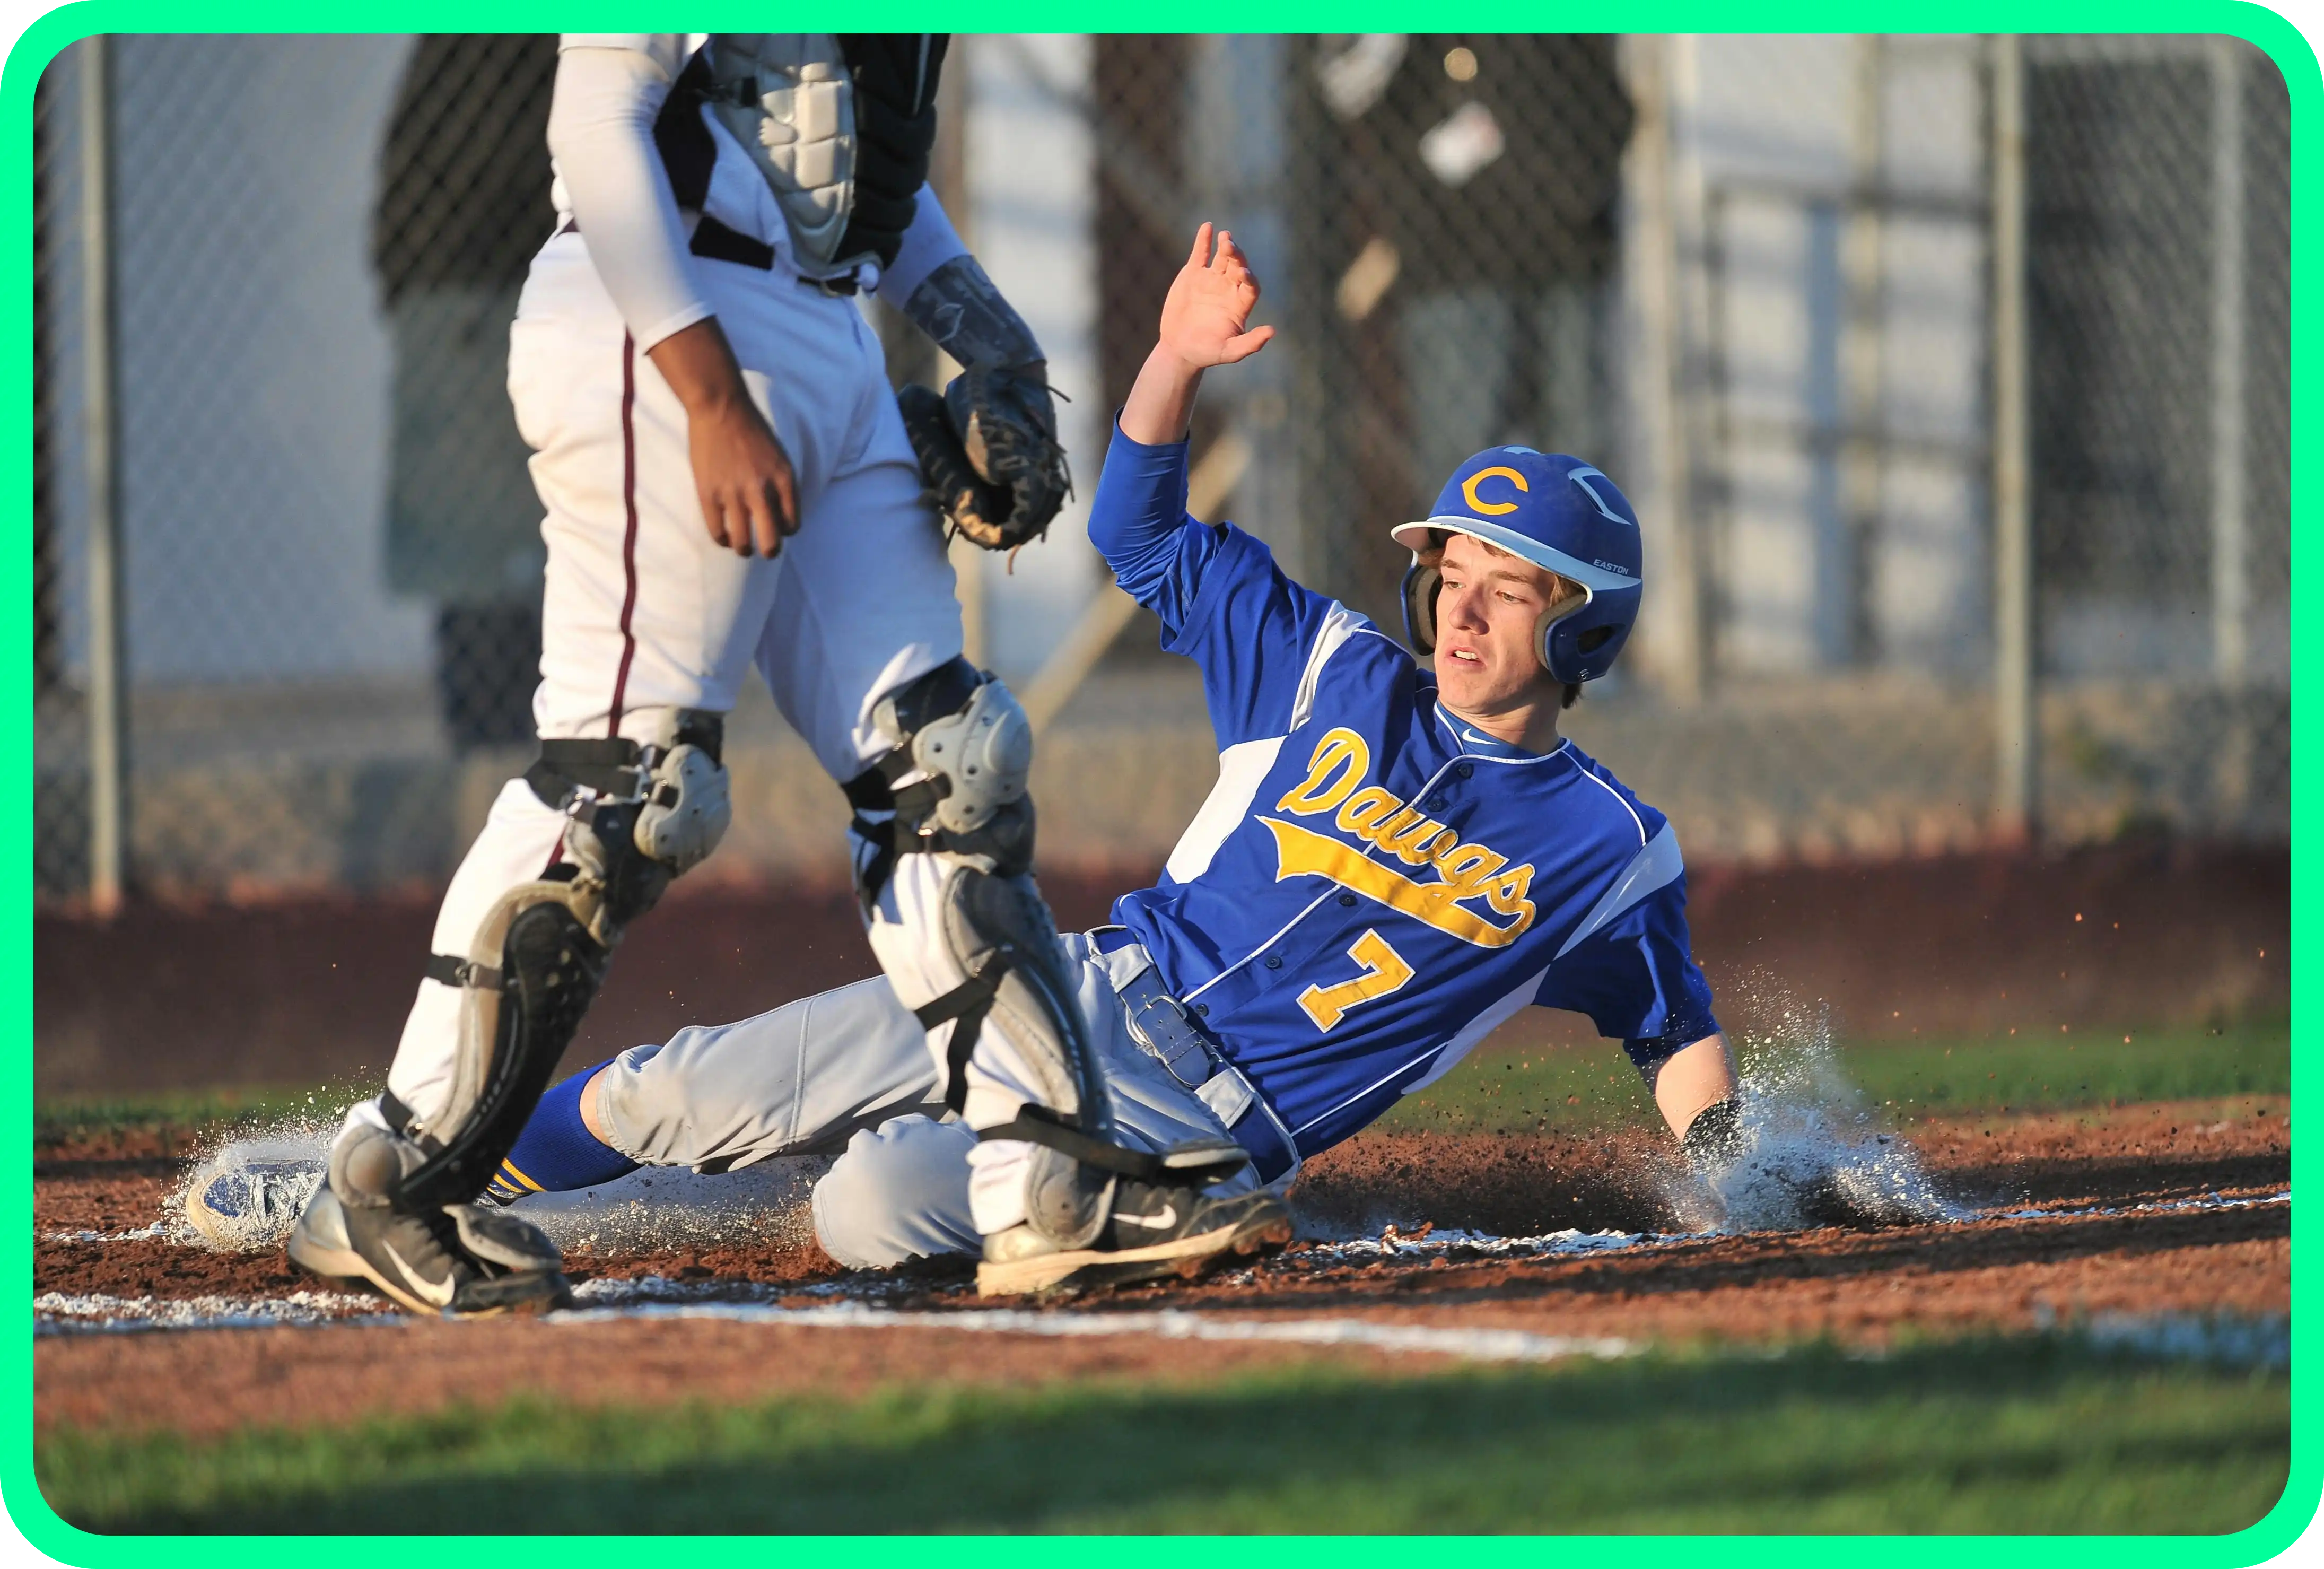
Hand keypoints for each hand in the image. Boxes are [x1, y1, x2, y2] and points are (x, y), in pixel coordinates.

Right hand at [647, 319, 800, 556]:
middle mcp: (762, 491)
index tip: (780, 528)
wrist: (721, 408)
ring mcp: (734, 494)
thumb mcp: (779, 456)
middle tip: (767, 551)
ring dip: (744, 550)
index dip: (787, 531)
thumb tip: (779, 514)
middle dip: (771, 551)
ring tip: (742, 548)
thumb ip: (781, 484)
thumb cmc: (752, 429)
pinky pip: (717, 531)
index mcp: (784, 480)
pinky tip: (724, 537)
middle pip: (772, 541)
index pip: (793, 524)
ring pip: (743, 541)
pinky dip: (723, 539)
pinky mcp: (709, 494)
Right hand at [1119, 223, 1276, 444]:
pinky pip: (1201, 254)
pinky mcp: (1193, 274)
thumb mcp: (1229, 352)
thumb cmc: (1206, 353)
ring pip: (1222, 258)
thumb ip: (1250, 343)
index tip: (1243, 273)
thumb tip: (1272, 332)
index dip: (1249, 278)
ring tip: (1225, 237)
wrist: (1179, 348)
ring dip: (1225, 246)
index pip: (1251, 285)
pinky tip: (1207, 227)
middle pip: (1238, 267)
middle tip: (1230, 247)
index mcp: (1239, 304)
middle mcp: (1228, 289)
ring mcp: (1211, 280)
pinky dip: (1204, 241)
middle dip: (1237, 256)